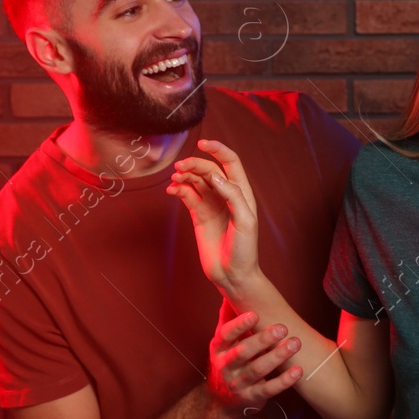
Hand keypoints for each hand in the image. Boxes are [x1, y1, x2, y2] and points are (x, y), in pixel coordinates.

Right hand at [168, 139, 259, 293]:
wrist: (233, 275)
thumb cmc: (245, 250)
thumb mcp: (245, 221)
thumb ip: (232, 195)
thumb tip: (214, 176)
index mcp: (242, 193)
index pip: (230, 162)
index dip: (218, 149)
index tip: (202, 143)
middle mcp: (226, 195)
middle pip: (209, 169)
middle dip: (194, 164)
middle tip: (180, 167)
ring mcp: (211, 204)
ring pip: (196, 181)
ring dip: (184, 175)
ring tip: (175, 178)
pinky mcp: (199, 215)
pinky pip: (187, 195)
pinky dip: (179, 189)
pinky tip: (173, 190)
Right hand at [207, 302, 302, 413]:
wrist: (222, 402)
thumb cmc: (228, 362)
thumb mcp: (223, 342)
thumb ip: (228, 319)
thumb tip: (231, 291)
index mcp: (219, 348)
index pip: (226, 335)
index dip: (239, 325)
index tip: (254, 314)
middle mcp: (226, 366)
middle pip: (243, 352)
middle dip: (263, 339)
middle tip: (282, 328)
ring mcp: (238, 383)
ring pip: (258, 369)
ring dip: (277, 356)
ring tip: (295, 343)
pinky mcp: (252, 397)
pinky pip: (269, 389)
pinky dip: (284, 381)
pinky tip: (298, 371)